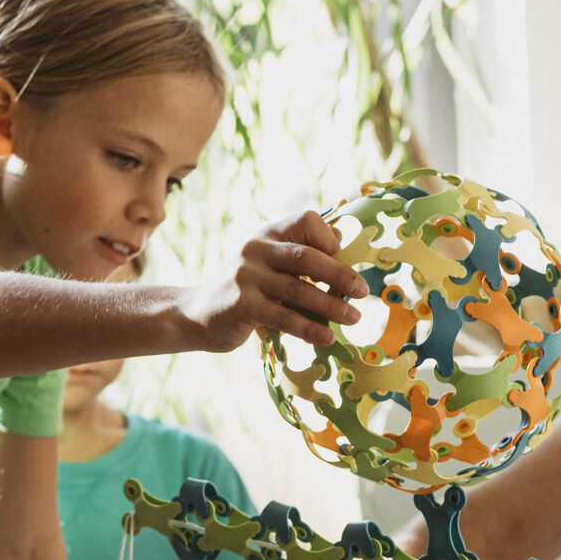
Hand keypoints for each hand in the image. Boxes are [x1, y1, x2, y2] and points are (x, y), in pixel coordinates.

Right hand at [184, 211, 367, 351]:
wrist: (197, 314)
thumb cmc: (247, 290)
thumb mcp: (271, 264)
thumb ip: (301, 254)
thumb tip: (341, 242)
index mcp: (269, 233)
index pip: (307, 221)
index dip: (331, 240)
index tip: (346, 260)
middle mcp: (256, 249)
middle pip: (307, 256)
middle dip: (340, 274)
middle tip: (362, 291)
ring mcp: (247, 276)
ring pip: (298, 289)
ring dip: (331, 306)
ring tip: (354, 318)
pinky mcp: (242, 305)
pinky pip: (284, 316)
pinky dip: (310, 328)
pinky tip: (328, 338)